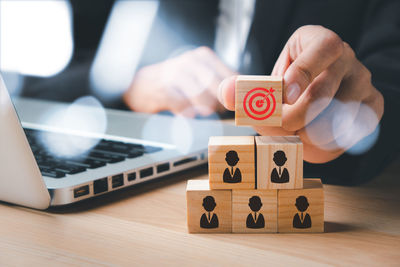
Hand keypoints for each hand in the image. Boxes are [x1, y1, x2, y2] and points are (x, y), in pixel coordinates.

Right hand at [124, 46, 235, 117]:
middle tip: (217, 110)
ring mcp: (176, 74)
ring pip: (201, 96)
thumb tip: (238, 98)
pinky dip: (187, 113)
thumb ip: (219, 85)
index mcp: (204, 57)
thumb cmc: (176, 83)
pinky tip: (186, 113)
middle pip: (218, 87)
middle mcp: (191, 62)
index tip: (235, 105)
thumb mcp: (199, 76)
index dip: (234, 94)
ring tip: (201, 111)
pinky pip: (183, 105)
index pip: (230, 76)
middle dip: (220, 103)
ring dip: (204, 109)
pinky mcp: (164, 89)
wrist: (144, 84)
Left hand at [218, 25, 383, 162]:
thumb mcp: (266, 84)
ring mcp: (362, 82)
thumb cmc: (289, 88)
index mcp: (319, 42)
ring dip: (311, 135)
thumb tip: (226, 94)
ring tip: (295, 135)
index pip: (323, 47)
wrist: (318, 99)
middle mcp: (347, 58)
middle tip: (280, 127)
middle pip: (327, 90)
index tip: (285, 95)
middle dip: (296, 116)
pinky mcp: (373, 105)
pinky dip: (330, 144)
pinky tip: (313, 141)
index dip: (304, 71)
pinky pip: (354, 131)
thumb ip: (244, 90)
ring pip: (341, 116)